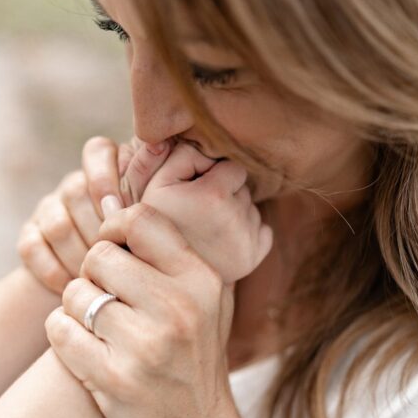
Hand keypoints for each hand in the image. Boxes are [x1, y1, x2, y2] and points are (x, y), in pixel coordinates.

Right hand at [18, 136, 184, 292]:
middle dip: (95, 230)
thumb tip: (155, 166)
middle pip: (76, 190)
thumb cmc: (145, 262)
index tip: (116, 211)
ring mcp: (49, 210)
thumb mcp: (155, 230)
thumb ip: (155, 200)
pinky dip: (53, 270)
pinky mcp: (29, 235)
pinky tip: (69, 287)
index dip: (104, 177)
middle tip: (114, 259)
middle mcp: (76, 186)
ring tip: (97, 280)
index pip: (98, 150)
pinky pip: (32, 246)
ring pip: (57, 223)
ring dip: (77, 255)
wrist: (101, 298)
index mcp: (109, 174)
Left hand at [46, 203, 266, 417]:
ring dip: (76, 306)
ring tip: (97, 323)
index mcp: (200, 280)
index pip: (140, 220)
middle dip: (92, 273)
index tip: (111, 246)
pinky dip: (62, 333)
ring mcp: (146, 346)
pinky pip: (60, 330)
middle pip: (99, 256)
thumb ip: (172, 251)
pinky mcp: (113, 378)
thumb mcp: (205, 296)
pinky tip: (82, 345)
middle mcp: (178, 309)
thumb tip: (117, 199)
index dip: (113, 227)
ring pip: (75, 293)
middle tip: (105, 295)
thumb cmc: (191, 348)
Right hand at [139, 142, 272, 283]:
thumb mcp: (154, 184)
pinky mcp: (253, 257)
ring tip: (206, 226)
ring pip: (251, 208)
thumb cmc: (155, 224)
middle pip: (243, 188)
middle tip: (198, 210)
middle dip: (225, 192)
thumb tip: (202, 143)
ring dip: (235, 212)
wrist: (161, 274)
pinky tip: (221, 239)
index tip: (196, 188)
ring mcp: (247, 239)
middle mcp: (236, 216)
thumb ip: (178, 154)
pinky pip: (263, 231)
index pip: (234, 167)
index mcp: (213, 194)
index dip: (214, 174)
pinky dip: (247, 233)